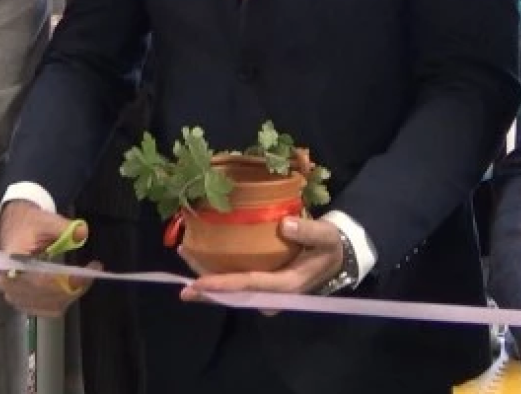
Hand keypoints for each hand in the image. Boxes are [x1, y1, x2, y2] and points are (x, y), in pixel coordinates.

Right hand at [0, 200, 100, 316]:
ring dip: (71, 294)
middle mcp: (9, 284)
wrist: (13, 230)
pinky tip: (73, 286)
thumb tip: (81, 233)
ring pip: (51, 306)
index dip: (67, 281)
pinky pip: (48, 309)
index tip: (90, 271)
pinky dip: (64, 300)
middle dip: (75, 287)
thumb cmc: (28, 225)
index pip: (41, 280)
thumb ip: (63, 227)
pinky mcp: (22, 302)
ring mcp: (14, 296)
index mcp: (11, 262)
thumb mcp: (45, 220)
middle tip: (93, 270)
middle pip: (48, 297)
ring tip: (85, 277)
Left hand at [180, 216, 343, 307]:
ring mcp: (267, 291)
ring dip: (210, 283)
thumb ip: (308, 231)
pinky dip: (218, 277)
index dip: (224, 284)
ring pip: (234, 292)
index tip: (200, 283)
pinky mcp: (263, 284)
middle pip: (236, 295)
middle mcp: (274, 294)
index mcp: (287, 284)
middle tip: (184, 287)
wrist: (336, 255)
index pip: (250, 285)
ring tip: (186, 267)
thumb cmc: (329, 244)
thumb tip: (285, 225)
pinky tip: (201, 263)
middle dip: (210, 291)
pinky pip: (238, 284)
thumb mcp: (326, 235)